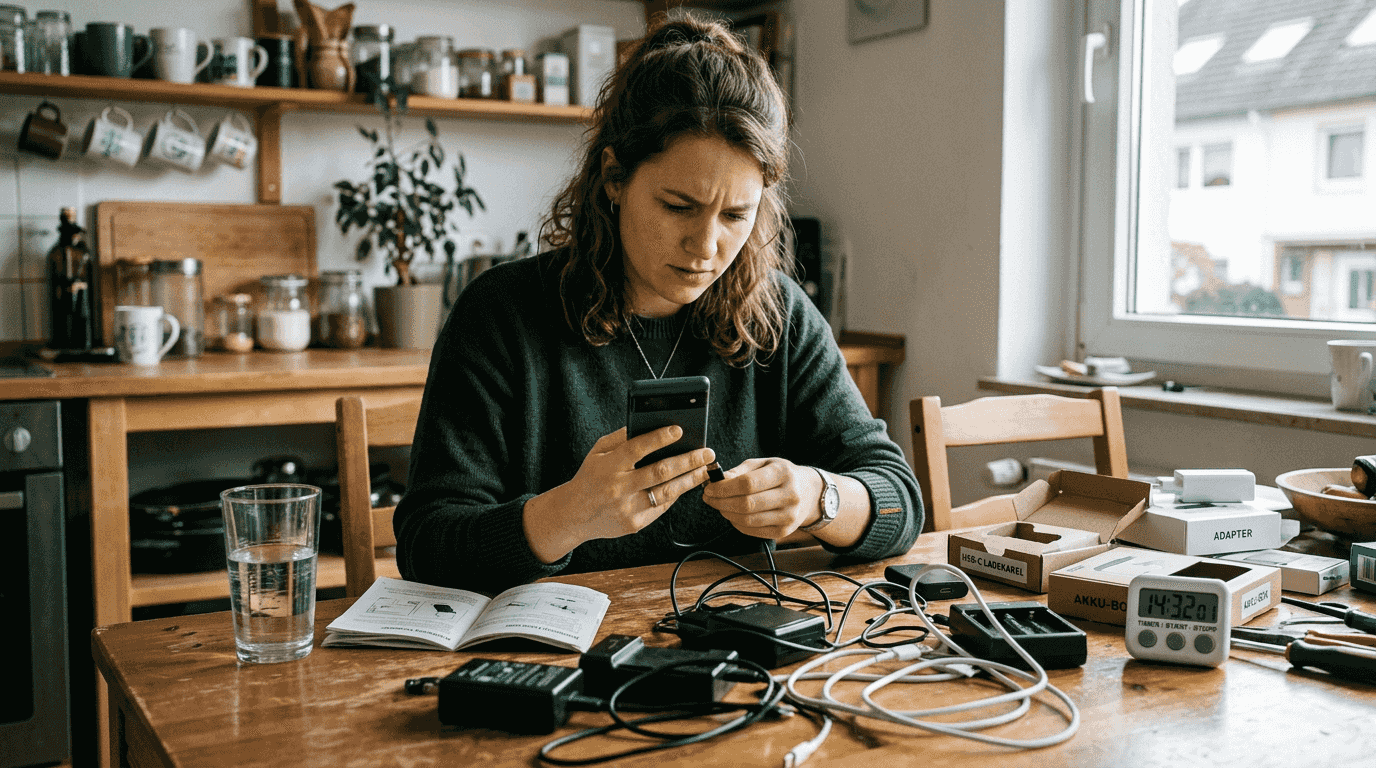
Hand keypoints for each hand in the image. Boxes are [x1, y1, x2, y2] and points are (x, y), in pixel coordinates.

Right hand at [525, 426, 714, 560]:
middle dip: (687, 461)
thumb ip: (621, 438)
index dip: (659, 438)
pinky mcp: (634, 524)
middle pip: (659, 472)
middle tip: (707, 452)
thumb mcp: (598, 452)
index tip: (679, 429)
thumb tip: (650, 425)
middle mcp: (618, 488)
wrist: (573, 515)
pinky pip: (660, 507)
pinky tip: (686, 483)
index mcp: (608, 466)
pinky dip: (675, 494)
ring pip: (666, 492)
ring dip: (690, 480)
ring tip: (704, 469)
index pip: (636, 448)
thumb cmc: (590, 477)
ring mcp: (627, 508)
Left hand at [701, 458, 822, 539]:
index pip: (748, 484)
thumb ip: (741, 471)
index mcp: (783, 474)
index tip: (709, 488)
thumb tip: (719, 480)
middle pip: (747, 504)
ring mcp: (788, 516)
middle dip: (721, 502)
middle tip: (709, 498)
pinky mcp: (784, 531)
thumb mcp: (764, 464)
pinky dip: (737, 524)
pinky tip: (732, 515)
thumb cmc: (782, 475)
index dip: (724, 488)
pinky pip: (753, 531)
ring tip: (719, 506)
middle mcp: (790, 496)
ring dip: (727, 514)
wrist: (808, 493)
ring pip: (748, 520)